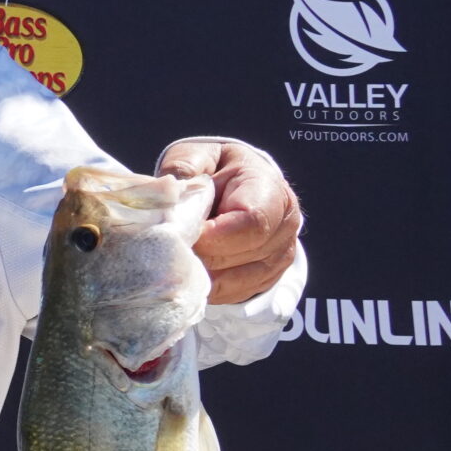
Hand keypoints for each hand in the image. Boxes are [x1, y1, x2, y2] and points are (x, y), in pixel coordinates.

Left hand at [158, 138, 302, 305]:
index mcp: (269, 188)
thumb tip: (171, 189)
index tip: (178, 236)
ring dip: (199, 275)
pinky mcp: (268, 277)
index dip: (211, 236)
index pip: (251, 222)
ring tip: (174, 260)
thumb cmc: (213, 170)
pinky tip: (189, 273)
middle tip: (166, 252)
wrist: (234, 187)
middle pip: (239, 255)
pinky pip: (233, 294)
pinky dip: (206, 289)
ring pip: (233, 281)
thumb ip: (185, 166)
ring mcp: (280, 254)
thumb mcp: (197, 155)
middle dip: (198, 256)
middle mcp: (284, 223)